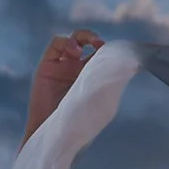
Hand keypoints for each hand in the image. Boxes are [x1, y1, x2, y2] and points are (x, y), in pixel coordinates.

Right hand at [22, 29, 103, 143]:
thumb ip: (104, 86)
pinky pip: (56, 43)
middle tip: (100, 44)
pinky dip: (66, 42)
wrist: (51, 132)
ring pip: (73, 39)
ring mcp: (61, 65)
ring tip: (87, 45)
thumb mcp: (95, 102)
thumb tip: (122, 74)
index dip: (106, 51)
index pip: (98, 55)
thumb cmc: (75, 123)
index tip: (112, 54)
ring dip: (82, 37)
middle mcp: (74, 68)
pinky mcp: (47, 65)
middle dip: (95, 39)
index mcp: (88, 76)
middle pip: (86, 42)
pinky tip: (74, 51)